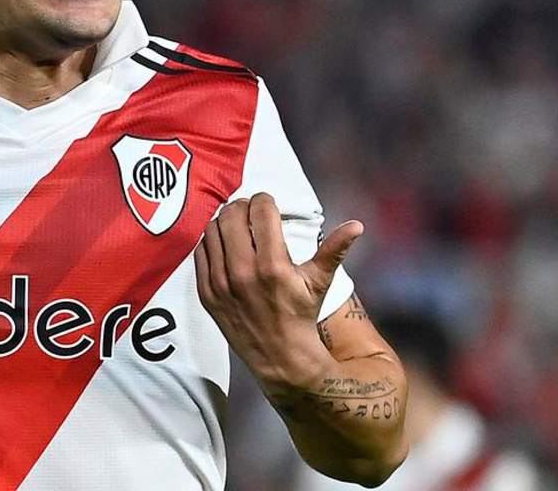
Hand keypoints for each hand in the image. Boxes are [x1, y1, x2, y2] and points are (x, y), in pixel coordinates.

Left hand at [194, 192, 362, 391]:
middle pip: (232, 215)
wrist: (279, 356)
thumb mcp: (319, 282)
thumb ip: (335, 250)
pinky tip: (223, 244)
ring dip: (224, 222)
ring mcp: (221, 283)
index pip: (260, 211)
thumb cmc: (301, 314)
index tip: (268, 204)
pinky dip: (210, 242)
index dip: (265, 201)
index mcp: (273, 265)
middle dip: (243, 207)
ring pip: (212, 230)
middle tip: (251, 211)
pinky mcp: (206, 293)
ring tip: (237, 225)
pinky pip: (200, 252)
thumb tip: (357, 225)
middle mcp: (243, 272)